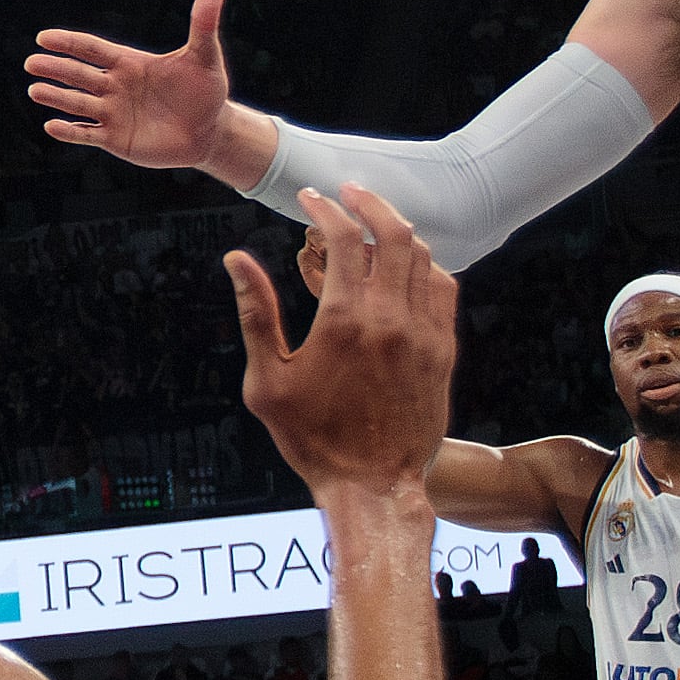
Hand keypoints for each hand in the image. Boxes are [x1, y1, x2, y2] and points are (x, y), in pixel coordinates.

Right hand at [26, 0, 239, 175]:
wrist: (210, 132)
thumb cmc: (206, 91)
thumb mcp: (205, 57)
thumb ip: (203, 26)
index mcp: (129, 63)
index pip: (93, 49)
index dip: (69, 43)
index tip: (44, 38)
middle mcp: (115, 86)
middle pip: (79, 75)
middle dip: (56, 69)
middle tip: (31, 63)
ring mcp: (114, 113)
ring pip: (78, 104)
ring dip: (56, 98)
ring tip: (35, 90)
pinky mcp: (116, 139)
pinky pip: (88, 133)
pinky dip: (70, 132)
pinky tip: (51, 126)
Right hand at [230, 184, 454, 500]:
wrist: (373, 487)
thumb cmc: (312, 440)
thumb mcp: (268, 382)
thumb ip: (256, 314)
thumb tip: (236, 260)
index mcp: (344, 321)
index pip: (344, 237)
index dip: (325, 208)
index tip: (310, 199)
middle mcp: (391, 320)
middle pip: (393, 233)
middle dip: (369, 202)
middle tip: (348, 192)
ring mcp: (424, 334)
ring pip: (423, 257)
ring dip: (397, 232)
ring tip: (372, 226)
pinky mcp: (443, 352)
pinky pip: (443, 289)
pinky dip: (424, 267)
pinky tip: (405, 268)